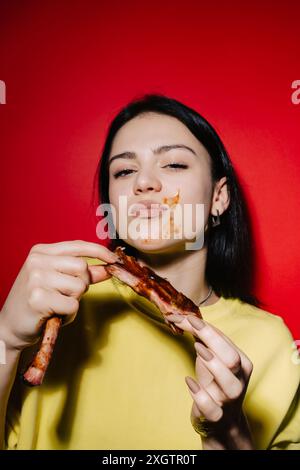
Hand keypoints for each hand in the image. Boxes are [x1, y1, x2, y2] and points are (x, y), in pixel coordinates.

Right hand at [0, 240, 118, 350]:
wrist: (10, 327)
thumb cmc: (37, 303)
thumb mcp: (58, 282)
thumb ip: (81, 274)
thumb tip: (106, 268)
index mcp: (41, 252)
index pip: (77, 246)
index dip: (99, 252)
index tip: (113, 260)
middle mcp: (37, 261)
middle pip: (82, 267)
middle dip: (83, 284)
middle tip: (67, 296)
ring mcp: (36, 278)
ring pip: (79, 286)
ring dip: (74, 301)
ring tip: (57, 306)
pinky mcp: (37, 298)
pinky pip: (72, 305)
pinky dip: (68, 315)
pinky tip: (54, 315)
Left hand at [167, 313, 253, 449]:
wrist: (222, 423)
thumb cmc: (215, 384)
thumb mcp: (210, 360)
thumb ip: (202, 340)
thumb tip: (183, 316)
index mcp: (241, 362)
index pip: (225, 340)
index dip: (205, 327)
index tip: (184, 317)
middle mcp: (239, 380)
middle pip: (231, 358)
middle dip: (212, 339)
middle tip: (191, 326)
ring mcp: (230, 400)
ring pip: (229, 382)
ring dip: (212, 363)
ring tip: (197, 349)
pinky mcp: (217, 416)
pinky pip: (211, 406)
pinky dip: (199, 393)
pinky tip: (190, 382)